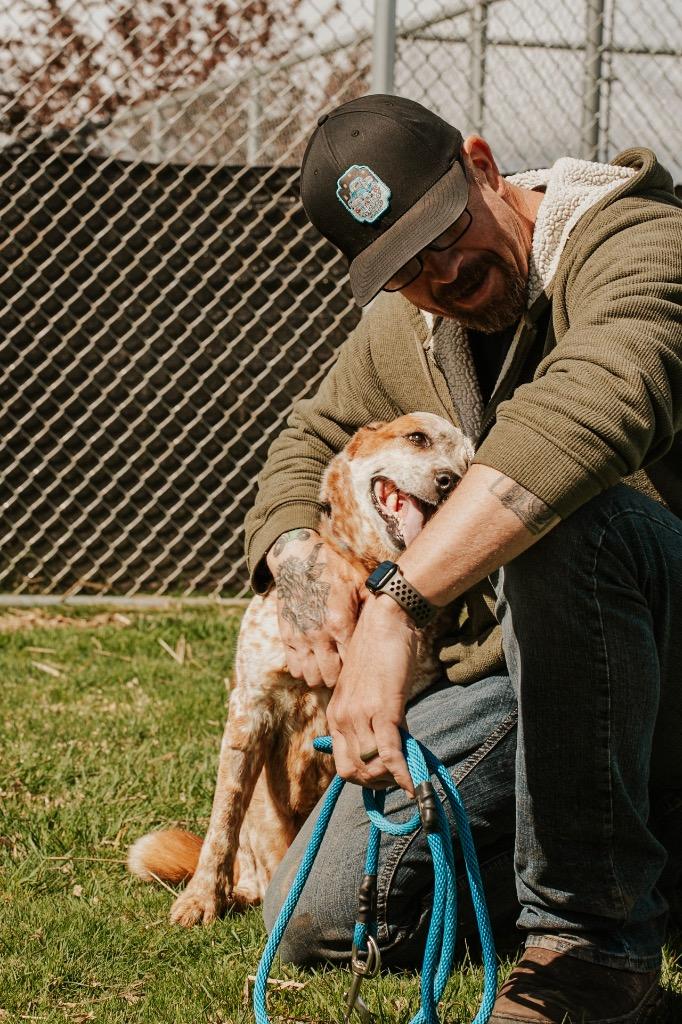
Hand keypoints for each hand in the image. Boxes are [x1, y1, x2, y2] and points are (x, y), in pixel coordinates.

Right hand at [267, 529, 364, 687]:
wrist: (298, 557)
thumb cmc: (333, 568)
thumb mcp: (360, 583)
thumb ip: (372, 606)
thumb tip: (394, 620)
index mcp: (341, 622)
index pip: (354, 663)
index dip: (361, 667)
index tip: (367, 665)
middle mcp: (319, 635)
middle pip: (332, 677)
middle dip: (341, 677)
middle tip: (348, 669)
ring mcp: (301, 637)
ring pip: (311, 677)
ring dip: (321, 675)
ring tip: (330, 666)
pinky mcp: (286, 636)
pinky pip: (294, 668)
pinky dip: (304, 669)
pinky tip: (314, 659)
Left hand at [326, 594, 416, 794]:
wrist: (386, 622)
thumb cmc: (380, 653)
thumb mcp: (366, 690)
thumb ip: (370, 719)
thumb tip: (390, 748)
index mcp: (335, 714)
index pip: (342, 764)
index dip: (365, 778)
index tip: (385, 777)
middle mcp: (342, 717)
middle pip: (355, 771)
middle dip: (379, 782)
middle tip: (399, 777)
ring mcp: (360, 714)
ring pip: (372, 766)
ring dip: (393, 778)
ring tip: (410, 772)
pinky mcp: (383, 709)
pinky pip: (389, 752)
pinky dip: (403, 773)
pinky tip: (416, 784)